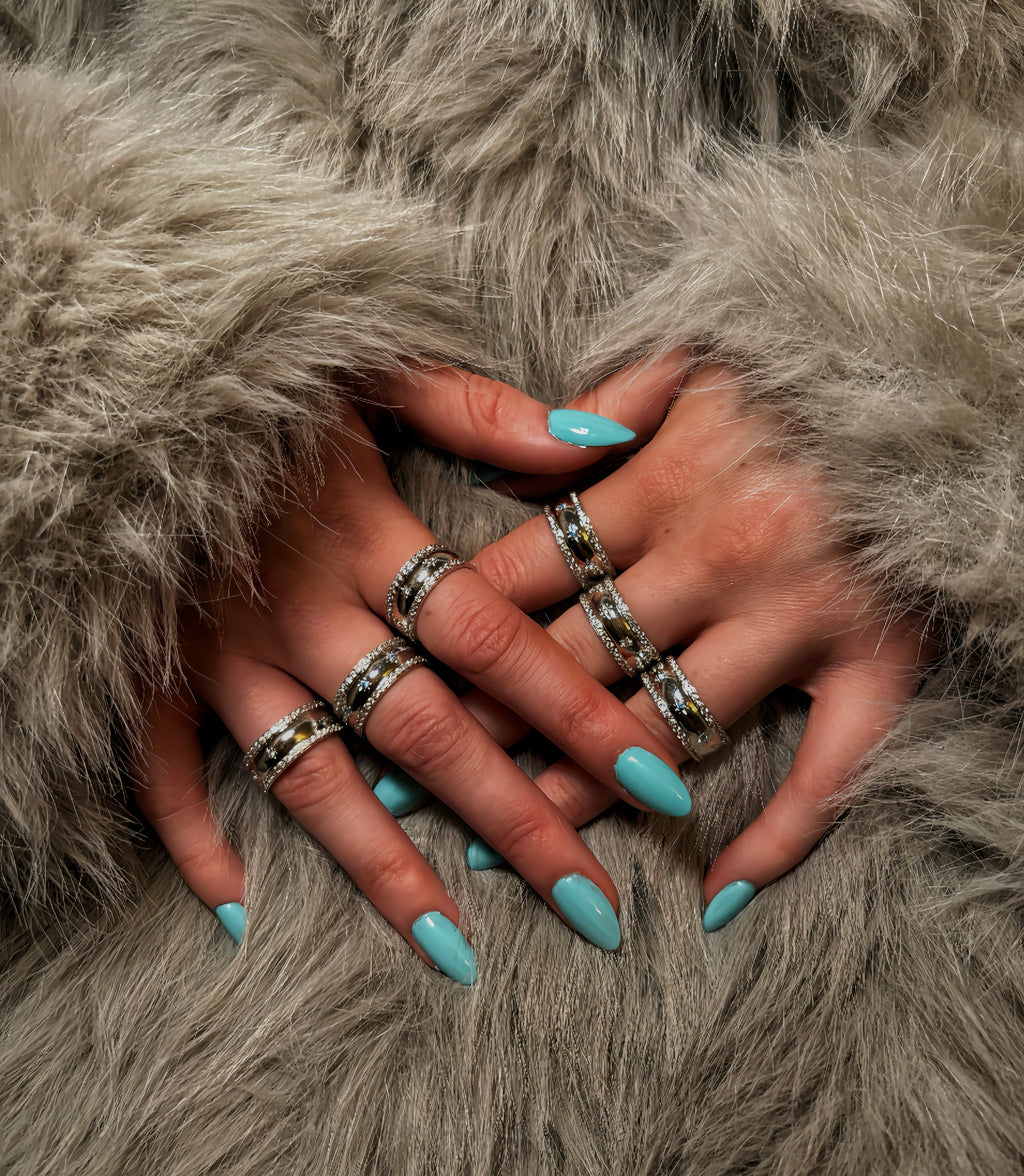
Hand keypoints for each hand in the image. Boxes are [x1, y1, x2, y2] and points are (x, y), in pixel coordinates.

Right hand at [133, 366, 690, 979]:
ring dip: (383, 866)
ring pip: (310, 777)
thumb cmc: (258, 372)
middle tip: (592, 908)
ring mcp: (218, 651)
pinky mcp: (145, 670)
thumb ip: (482, 409)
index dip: (578, 712)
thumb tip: (600, 436)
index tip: (656, 784)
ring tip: (455, 950)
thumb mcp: (372, 367)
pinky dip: (191, 839)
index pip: (494, 639)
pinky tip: (238, 911)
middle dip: (515, 821)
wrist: (115, 374)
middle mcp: (301, 610)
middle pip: (426, 732)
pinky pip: (162, 771)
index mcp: (363, 535)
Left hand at [470, 355, 935, 929]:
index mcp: (661, 483)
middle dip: (488, 728)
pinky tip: (719, 893)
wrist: (942, 378)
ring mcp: (796, 615)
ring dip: (584, 794)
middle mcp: (715, 556)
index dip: (451, 639)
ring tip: (518, 851)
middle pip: (572, 665)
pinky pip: (824, 767)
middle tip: (417, 787)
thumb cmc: (809, 369)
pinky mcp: (879, 659)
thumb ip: (606, 408)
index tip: (398, 687)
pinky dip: (778, 837)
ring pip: (663, 728)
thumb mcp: (697, 357)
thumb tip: (522, 464)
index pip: (525, 579)